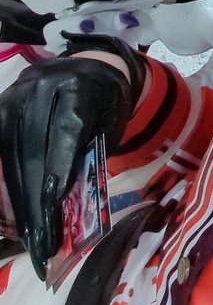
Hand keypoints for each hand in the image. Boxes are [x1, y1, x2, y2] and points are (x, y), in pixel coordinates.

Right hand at [0, 53, 132, 277]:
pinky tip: (10, 209)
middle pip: (33, 148)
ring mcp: (15, 94)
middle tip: (41, 239)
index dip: (58, 168)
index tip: (53, 205)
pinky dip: (4, 180)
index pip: (66, 131)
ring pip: (9, 152)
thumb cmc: (106, 101)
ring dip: (15, 197)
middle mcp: (41, 85)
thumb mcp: (109, 124)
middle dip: (35, 198)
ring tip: (27, 232)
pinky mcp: (1, 105)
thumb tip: (69, 203)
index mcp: (77, 85)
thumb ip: (91, 154)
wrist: (91, 66)